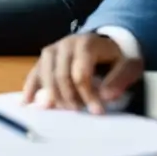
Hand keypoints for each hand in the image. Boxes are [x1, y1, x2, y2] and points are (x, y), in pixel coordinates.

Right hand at [23, 33, 143, 112]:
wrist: (108, 43)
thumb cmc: (118, 57)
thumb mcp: (129, 65)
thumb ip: (119, 79)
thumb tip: (105, 96)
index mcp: (86, 43)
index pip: (81, 73)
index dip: (88, 95)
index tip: (97, 111)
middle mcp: (66, 44)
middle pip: (60, 75)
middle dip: (70, 97)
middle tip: (79, 112)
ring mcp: (53, 49)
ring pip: (45, 74)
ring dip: (52, 95)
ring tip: (62, 110)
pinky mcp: (46, 57)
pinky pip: (35, 72)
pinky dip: (30, 87)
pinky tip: (27, 102)